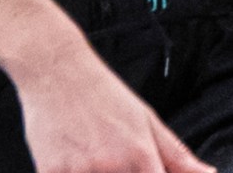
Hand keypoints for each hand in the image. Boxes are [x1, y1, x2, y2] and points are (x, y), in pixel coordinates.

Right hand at [13, 45, 211, 172]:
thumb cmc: (101, 94)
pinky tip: (73, 160)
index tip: (147, 171)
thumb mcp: (146, 120)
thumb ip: (177, 156)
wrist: (55, 70)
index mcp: (140, 157)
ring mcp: (79, 172)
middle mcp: (111, 168)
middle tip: (112, 158)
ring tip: (92, 155)